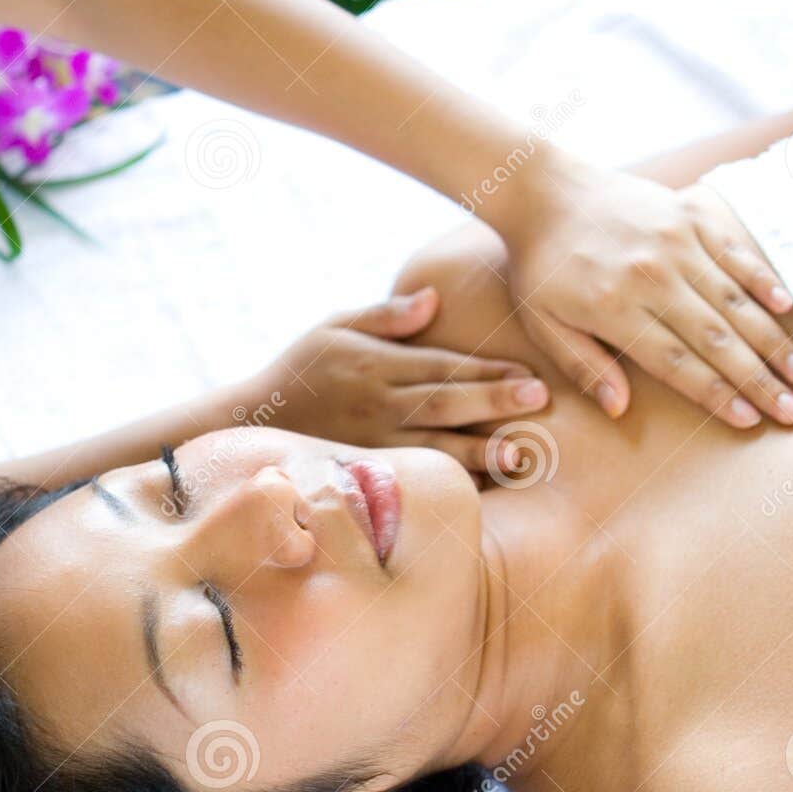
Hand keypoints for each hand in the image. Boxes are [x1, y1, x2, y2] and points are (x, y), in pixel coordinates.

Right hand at [250, 289, 548, 474]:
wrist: (253, 421)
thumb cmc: (302, 369)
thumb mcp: (334, 326)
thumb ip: (385, 316)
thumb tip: (433, 300)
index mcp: (375, 364)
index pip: (441, 365)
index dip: (485, 369)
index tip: (528, 372)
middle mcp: (376, 404)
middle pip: (443, 402)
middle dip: (493, 401)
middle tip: (539, 400)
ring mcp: (371, 442)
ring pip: (432, 447)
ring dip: (478, 452)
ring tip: (519, 456)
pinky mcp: (364, 471)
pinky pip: (411, 477)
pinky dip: (446, 484)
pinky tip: (481, 490)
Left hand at [503, 161, 792, 428]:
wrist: (544, 189)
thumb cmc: (541, 265)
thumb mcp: (542, 323)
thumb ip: (582, 365)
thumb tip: (619, 408)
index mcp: (615, 308)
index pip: (677, 363)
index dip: (715, 394)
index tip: (750, 421)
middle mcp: (652, 276)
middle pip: (716, 339)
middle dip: (759, 379)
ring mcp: (675, 241)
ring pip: (734, 300)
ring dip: (772, 339)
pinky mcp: (688, 215)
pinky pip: (734, 252)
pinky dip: (763, 280)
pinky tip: (788, 309)